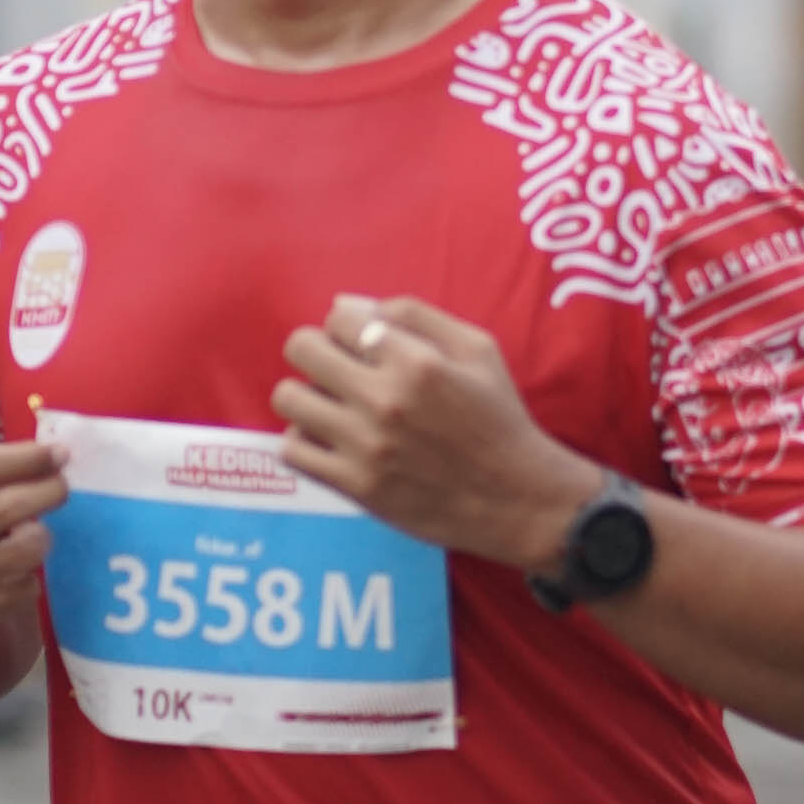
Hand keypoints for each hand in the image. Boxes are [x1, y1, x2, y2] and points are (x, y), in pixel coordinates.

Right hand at [0, 437, 67, 651]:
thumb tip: (50, 454)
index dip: (26, 459)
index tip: (61, 453)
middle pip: (5, 508)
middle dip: (47, 493)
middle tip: (63, 488)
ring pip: (22, 552)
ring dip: (41, 540)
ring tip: (36, 536)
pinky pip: (22, 591)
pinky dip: (29, 579)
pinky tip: (16, 575)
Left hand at [272, 295, 596, 570]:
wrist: (515, 498)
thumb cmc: (498, 417)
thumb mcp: (477, 348)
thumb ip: (414, 314)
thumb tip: (349, 305)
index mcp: (416, 361)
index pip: (338, 317)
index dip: (346, 326)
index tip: (360, 343)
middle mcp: (384, 400)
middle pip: (301, 349)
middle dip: (315, 350)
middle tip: (336, 368)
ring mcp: (365, 446)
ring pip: (288, 398)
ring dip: (305, 395)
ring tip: (330, 404)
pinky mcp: (355, 487)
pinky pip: (293, 450)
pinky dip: (304, 440)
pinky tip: (330, 439)